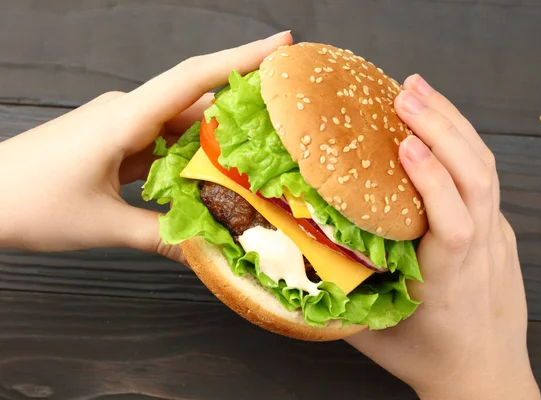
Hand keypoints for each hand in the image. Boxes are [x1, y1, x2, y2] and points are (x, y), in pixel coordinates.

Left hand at [0, 31, 292, 262]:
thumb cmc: (27, 203)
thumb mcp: (101, 226)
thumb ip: (159, 237)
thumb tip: (206, 253)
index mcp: (125, 119)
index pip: (193, 78)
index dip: (240, 59)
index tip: (281, 44)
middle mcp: (127, 114)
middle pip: (195, 101)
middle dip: (240, 105)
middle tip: (284, 118)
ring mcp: (120, 128)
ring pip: (180, 125)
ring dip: (214, 138)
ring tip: (256, 154)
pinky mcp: (114, 144)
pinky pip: (162, 143)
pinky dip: (188, 156)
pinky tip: (208, 174)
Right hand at [346, 75, 540, 399]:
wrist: (486, 375)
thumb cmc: (430, 357)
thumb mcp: (375, 335)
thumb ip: (335, 303)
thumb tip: (287, 273)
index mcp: (451, 280)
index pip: (455, 224)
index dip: (434, 181)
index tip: (406, 145)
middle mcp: (483, 251)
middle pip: (477, 180)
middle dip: (443, 129)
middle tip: (406, 94)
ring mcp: (498, 236)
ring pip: (486, 170)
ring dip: (453, 124)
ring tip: (419, 91)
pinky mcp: (498, 228)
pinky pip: (484, 175)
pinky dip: (461, 141)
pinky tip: (437, 122)